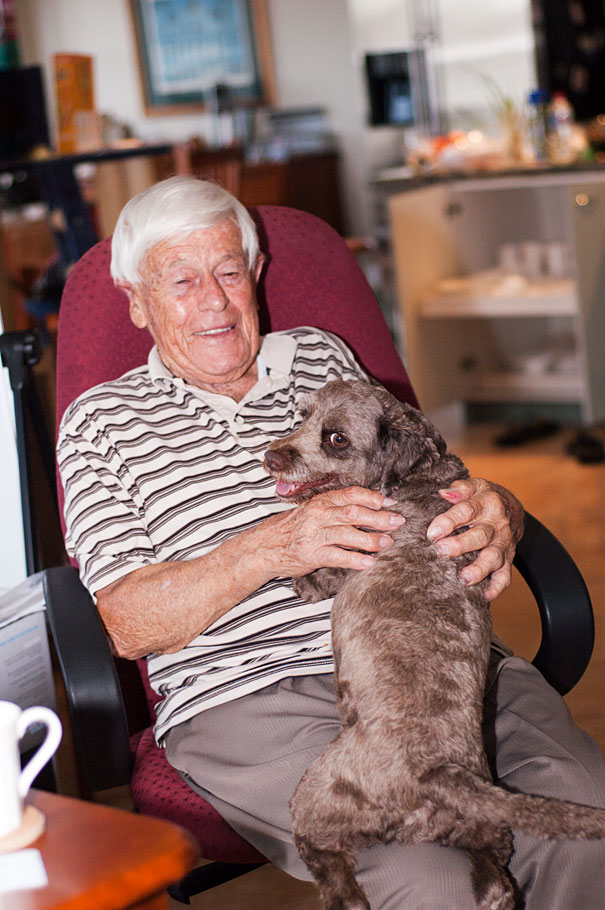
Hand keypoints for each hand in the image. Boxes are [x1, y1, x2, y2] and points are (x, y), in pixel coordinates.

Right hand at [267, 486, 404, 577]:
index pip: (350, 494)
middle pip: (353, 512)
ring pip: (347, 534)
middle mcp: (318, 515)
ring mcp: (314, 534)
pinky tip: (368, 563)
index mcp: (320, 502)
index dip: (373, 498)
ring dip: (371, 539)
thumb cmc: (293, 529)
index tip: (391, 503)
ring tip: (387, 543)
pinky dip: (355, 560)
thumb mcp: (312, 511)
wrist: (264, 546)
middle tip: (398, 521)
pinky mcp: (311, 554)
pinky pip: (337, 556)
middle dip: (379, 517)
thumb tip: (367, 507)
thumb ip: (335, 508)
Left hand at [426, 478, 523, 601]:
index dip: (448, 521)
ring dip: (479, 570)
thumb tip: (443, 493)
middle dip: (461, 545)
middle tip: (441, 551)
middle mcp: (497, 525)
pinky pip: (505, 576)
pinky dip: (496, 588)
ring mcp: (504, 544)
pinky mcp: (508, 559)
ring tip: (464, 578)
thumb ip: (460, 488)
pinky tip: (484, 596)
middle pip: (480, 536)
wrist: (514, 508)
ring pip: (494, 558)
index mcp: (487, 503)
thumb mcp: (475, 485)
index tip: (432, 532)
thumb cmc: (485, 497)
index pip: (466, 510)